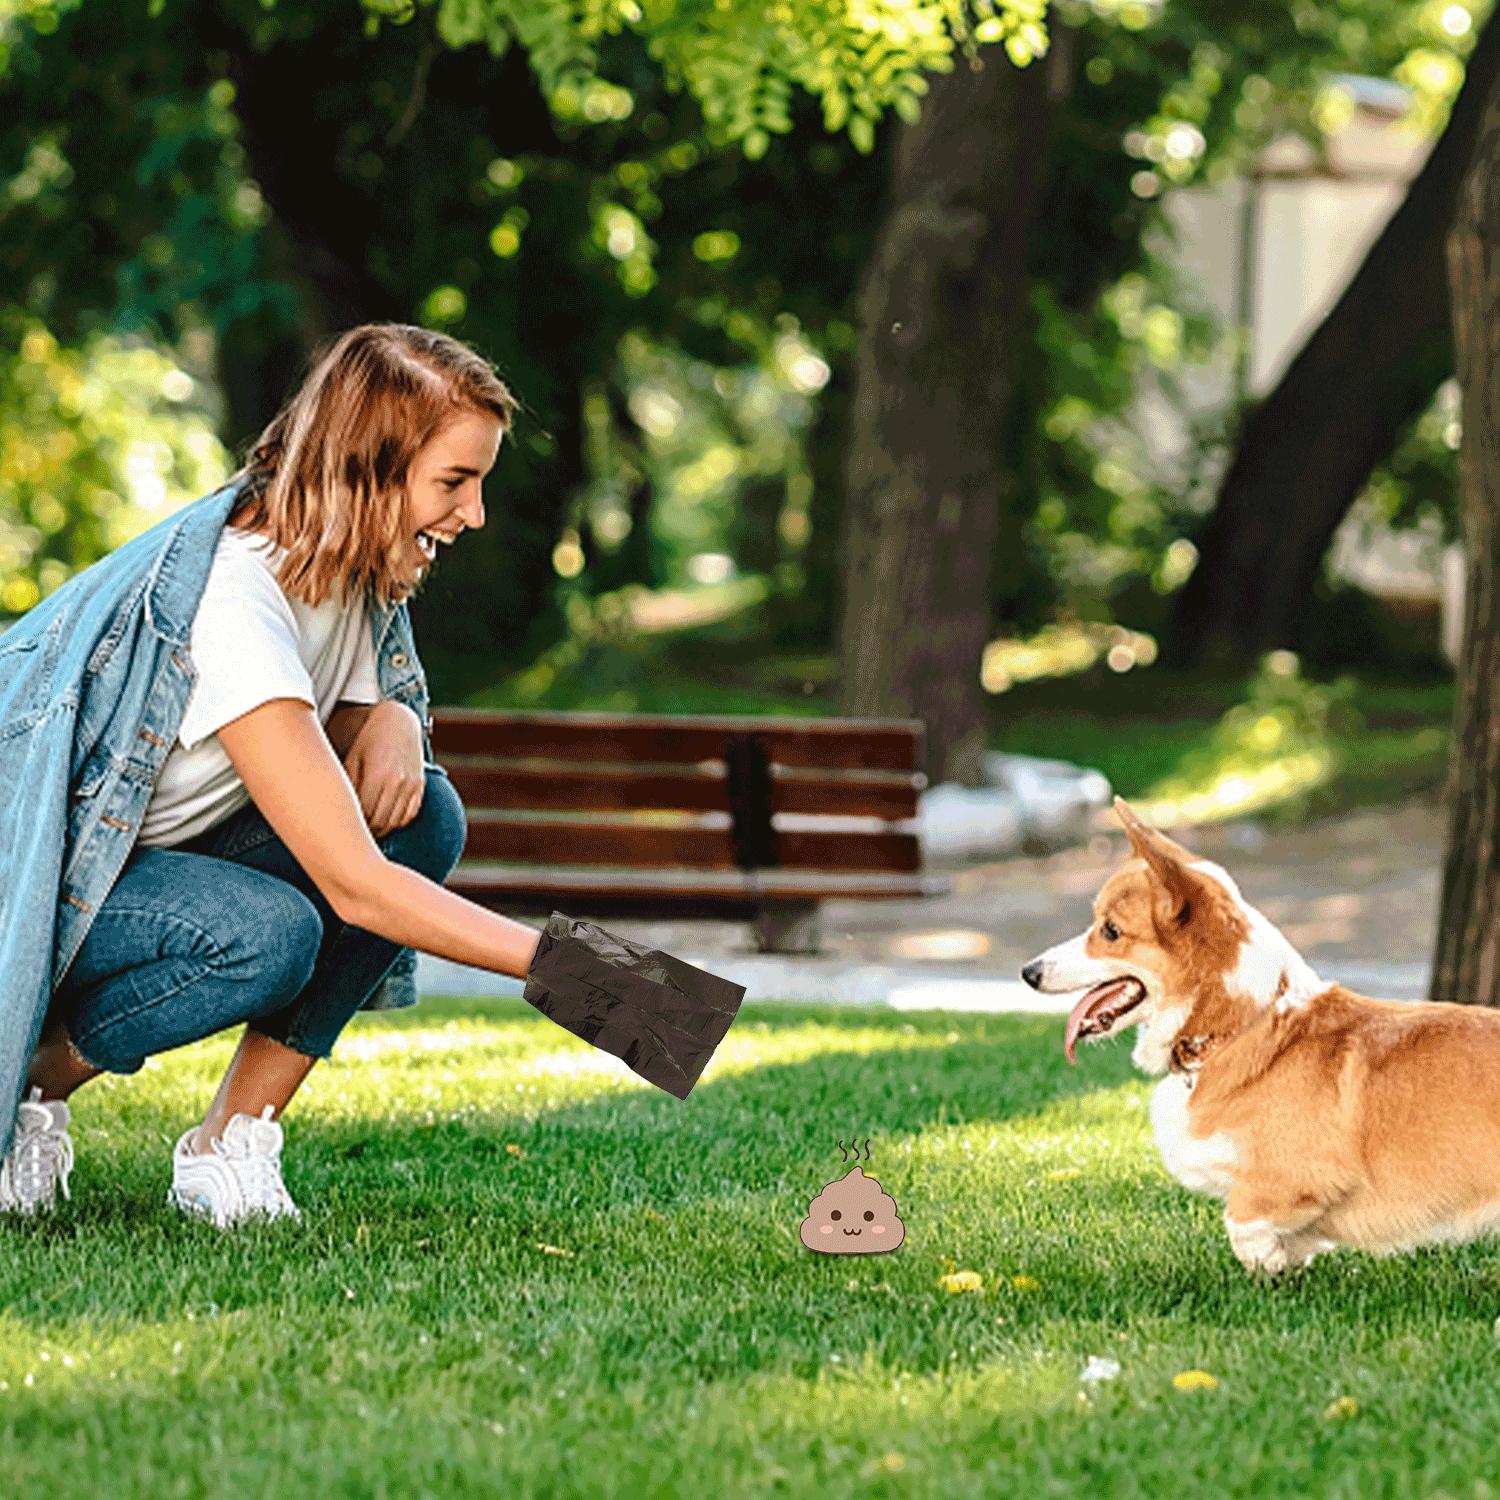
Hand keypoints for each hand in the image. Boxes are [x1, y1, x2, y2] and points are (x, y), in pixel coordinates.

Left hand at [343, 701, 425, 837]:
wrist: (399, 723)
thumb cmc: (368, 741)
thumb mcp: (352, 760)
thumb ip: (347, 787)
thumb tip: (338, 813)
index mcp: (379, 775)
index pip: (363, 814)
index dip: (352, 824)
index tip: (341, 827)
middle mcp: (399, 782)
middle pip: (379, 822)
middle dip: (364, 831)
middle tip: (350, 832)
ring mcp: (412, 786)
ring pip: (394, 823)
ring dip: (380, 829)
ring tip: (364, 829)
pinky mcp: (420, 788)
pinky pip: (408, 816)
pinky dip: (395, 822)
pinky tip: (382, 820)